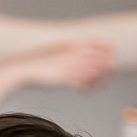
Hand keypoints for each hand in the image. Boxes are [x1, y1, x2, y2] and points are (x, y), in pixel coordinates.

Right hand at [1, 42, 116, 93]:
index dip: (109, 54)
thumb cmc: (41, 61)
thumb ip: (74, 52)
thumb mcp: (60, 50)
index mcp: (75, 45)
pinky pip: (86, 84)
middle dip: (108, 70)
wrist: (26, 67)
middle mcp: (76, 54)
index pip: (102, 47)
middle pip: (105, 60)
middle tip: (102, 78)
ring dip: (98, 81)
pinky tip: (81, 91)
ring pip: (98, 74)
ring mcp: (73, 67)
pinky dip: (87, 88)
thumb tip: (84, 52)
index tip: (110, 61)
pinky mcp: (67, 79)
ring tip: (90, 86)